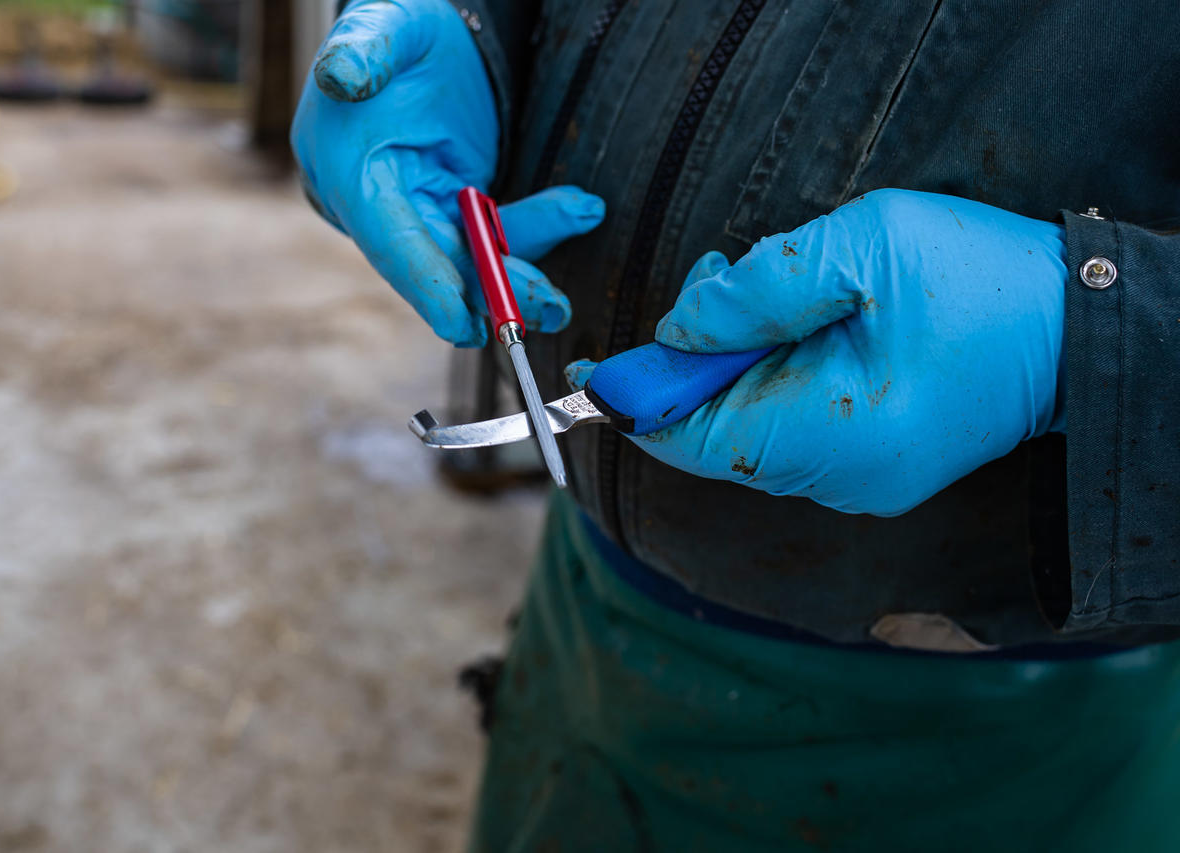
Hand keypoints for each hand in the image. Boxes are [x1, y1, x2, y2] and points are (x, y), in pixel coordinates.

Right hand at [291, 0, 603, 346]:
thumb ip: (366, 48)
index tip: (464, 326)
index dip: (427, 285)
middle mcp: (378, 205)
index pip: (388, 242)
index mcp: (349, 173)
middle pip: (439, 264)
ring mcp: (418, 211)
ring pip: (474, 256)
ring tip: (579, 210)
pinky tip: (576, 206)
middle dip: (496, 287)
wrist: (425, 33)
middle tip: (550, 305)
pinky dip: (536, 226)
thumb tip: (342, 74)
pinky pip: (495, 235)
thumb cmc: (400, 25)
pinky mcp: (452, 209)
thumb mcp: (385, 24)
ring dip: (528, 254)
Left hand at [566, 189, 1066, 515]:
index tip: (587, 371)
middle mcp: (836, 479)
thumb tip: (675, 329)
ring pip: (753, 427)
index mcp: (828, 436)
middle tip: (717, 284)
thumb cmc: (982, 283)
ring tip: (762, 292)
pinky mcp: (875, 465)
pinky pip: (792, 427)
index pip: (690, 439)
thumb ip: (754, 293)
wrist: (1081, 325)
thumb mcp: (863, 250)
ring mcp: (859, 480)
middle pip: (717, 433)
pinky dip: (774, 378)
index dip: (634, 402)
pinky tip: (797, 325)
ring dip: (736, 363)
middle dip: (694, 363)